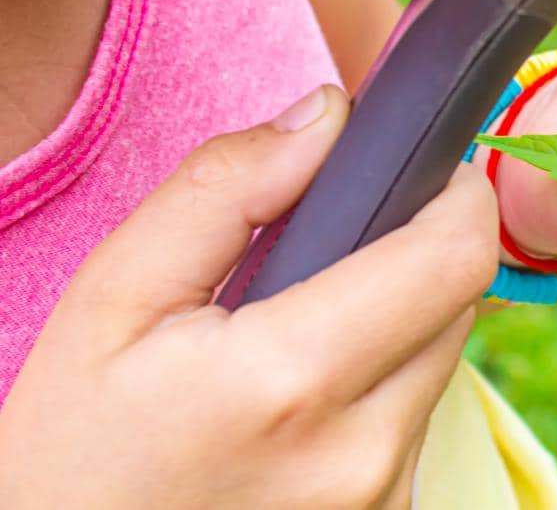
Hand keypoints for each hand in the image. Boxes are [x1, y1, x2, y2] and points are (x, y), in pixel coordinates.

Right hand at [0, 86, 499, 508]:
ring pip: (438, 366)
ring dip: (393, 329)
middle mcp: (358, 452)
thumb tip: (328, 115)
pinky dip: (376, 396)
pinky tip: (296, 409)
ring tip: (291, 344)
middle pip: (456, 305)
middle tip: (327, 252)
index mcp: (291, 380)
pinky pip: (414, 427)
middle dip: (412, 255)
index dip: (456, 194)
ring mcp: (380, 501)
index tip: (425, 167)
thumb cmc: (69, 452)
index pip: (454, 257)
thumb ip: (224, 192)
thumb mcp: (111, 303)